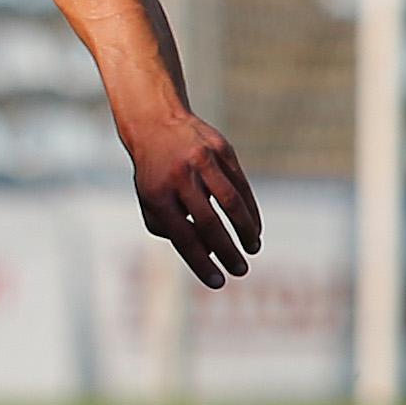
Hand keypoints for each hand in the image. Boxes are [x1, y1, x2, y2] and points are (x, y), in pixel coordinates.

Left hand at [124, 110, 262, 287]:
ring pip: (230, 202)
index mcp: (157, 194)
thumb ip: (170, 229)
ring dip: (245, 230)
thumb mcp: (150, 201)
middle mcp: (180, 177)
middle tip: (240, 270)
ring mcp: (202, 161)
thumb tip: (206, 255)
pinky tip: (254, 227)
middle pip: (208, 222)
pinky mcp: (222, 149)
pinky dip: (250, 209)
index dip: (201, 262)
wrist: (157, 122)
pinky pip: (241, 184)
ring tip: (252, 249)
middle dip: (227, 251)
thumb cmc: (154, 172)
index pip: (182, 236)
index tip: (218, 282)